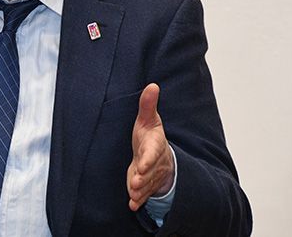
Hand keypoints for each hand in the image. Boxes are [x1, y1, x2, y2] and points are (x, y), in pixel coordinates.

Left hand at [127, 83, 174, 211]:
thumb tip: (152, 85)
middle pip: (150, 171)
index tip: (141, 164)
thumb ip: (148, 104)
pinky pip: (144, 194)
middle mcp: (155, 162)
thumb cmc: (150, 136)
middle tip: (135, 183)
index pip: (153, 152)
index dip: (148, 159)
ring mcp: (152, 175)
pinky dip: (139, 200)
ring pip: (148, 184)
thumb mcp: (148, 119)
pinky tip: (132, 205)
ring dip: (141, 190)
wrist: (159, 154)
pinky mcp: (146, 185)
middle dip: (143, 178)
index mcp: (155, 144)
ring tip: (133, 195)